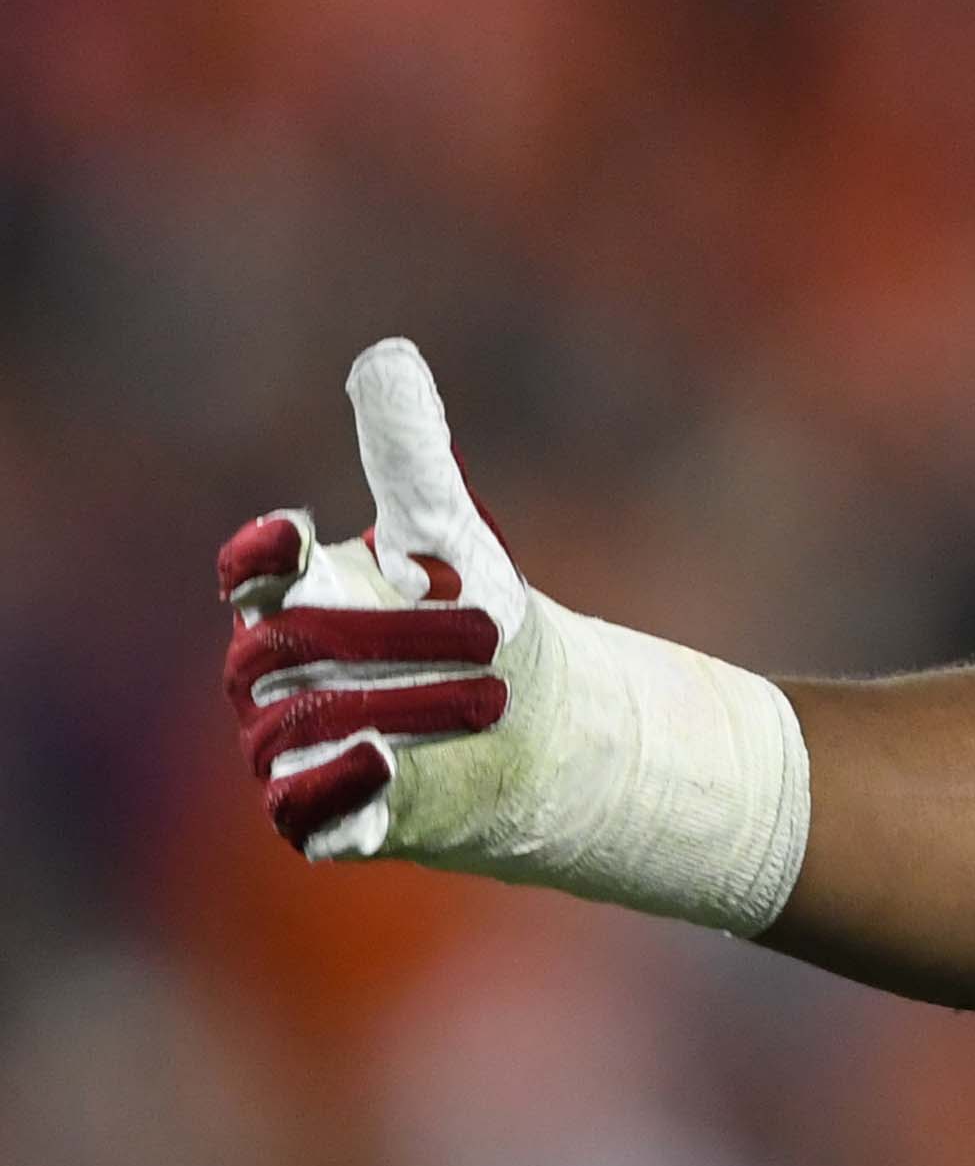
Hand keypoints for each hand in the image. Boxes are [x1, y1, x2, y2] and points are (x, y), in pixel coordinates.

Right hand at [213, 341, 810, 930]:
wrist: (532, 724)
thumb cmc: (477, 617)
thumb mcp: (450, 531)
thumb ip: (411, 454)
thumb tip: (385, 353)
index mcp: (299, 596)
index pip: (252, 571)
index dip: (259, 554)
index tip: (298, 530)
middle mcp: (277, 672)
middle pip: (283, 648)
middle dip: (387, 635)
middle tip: (494, 630)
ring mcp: (293, 744)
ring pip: (293, 727)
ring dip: (396, 703)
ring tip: (493, 697)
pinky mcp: (324, 813)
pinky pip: (297, 810)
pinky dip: (332, 788)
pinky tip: (383, 764)